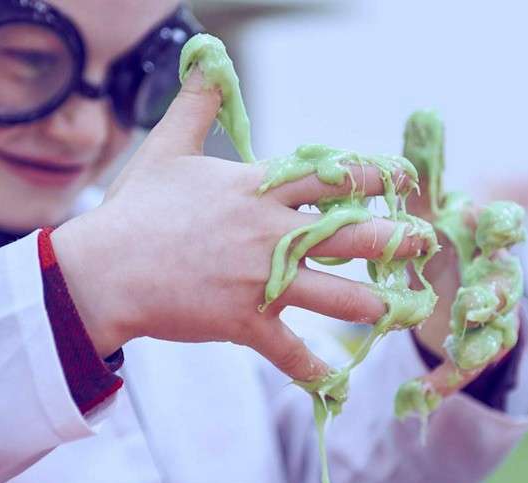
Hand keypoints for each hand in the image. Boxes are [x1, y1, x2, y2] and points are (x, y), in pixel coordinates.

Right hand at [51, 73, 425, 381]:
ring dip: (372, 304)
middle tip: (423, 241)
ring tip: (399, 306)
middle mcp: (270, 234)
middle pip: (349, 234)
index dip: (373, 175)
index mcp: (259, 190)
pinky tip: (333, 377)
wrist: (105, 271)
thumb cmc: (136, 209)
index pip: (331, 177)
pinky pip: (288, 350)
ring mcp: (260, 281)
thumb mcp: (167, 146)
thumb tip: (207, 60)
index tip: (401, 176)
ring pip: (334, 295)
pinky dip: (310, 367)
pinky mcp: (244, 321)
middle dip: (394, 239)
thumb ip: (197, 104)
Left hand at [405, 176, 519, 395]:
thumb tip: (424, 113)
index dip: (506, 225)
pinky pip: (461, 371)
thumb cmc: (436, 233)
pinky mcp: (471, 349)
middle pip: (506, 285)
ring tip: (461, 351)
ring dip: (477, 342)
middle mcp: (495, 274)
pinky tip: (418, 397)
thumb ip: (427, 164)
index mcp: (484, 234)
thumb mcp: (426, 201)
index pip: (506, 225)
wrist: (444, 283)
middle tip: (476, 302)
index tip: (500, 224)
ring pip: (493, 332)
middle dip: (495, 294)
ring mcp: (488, 316)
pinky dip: (443, 384)